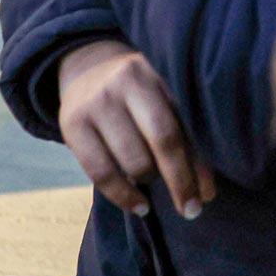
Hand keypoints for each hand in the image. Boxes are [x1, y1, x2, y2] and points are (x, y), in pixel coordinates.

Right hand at [58, 39, 216, 218]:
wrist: (85, 66)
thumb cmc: (134, 91)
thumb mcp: (159, 99)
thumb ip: (182, 136)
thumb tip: (205, 190)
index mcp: (147, 78)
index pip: (173, 128)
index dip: (191, 167)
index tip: (205, 198)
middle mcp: (119, 88)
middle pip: (155, 143)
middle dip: (177, 181)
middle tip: (190, 209)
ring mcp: (92, 107)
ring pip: (129, 162)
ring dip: (148, 184)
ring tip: (154, 189)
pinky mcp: (70, 127)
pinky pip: (99, 174)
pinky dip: (122, 196)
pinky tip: (137, 204)